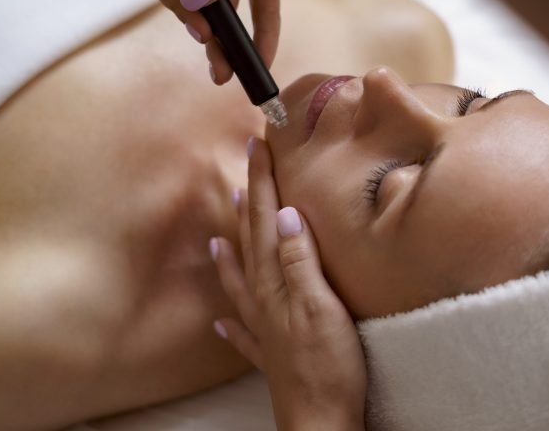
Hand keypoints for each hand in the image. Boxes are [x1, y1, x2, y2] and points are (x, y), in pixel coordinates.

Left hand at [210, 139, 366, 430]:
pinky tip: (220, 318)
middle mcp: (263, 297)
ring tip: (221, 226)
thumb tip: (283, 215)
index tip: (258, 146)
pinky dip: (230, 316)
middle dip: (249, 197)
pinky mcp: (272, 350)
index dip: (262, 181)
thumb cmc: (328, 364)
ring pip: (241, 276)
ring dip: (232, 248)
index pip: (265, 218)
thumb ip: (299, 259)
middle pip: (251, 237)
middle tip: (246, 165)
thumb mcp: (319, 305)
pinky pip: (242, 327)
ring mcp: (264, 324)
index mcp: (275, 280)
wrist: (322, 422)